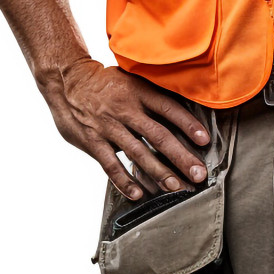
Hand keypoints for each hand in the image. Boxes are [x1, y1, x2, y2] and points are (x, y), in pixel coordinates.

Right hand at [43, 57, 210, 200]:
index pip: (168, 108)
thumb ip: (152, 96)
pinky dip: (124, 180)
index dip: (188, 124)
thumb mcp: (132, 79)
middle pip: (158, 135)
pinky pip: (110, 164)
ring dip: (158, 172)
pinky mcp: (93, 142)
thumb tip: (181, 111)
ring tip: (175, 187)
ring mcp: (109, 127)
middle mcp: (127, 110)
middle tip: (197, 174)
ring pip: (138, 153)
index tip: (204, 140)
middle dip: (180, 157)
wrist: (69, 81)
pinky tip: (138, 194)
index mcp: (139, 92)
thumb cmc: (107, 83)